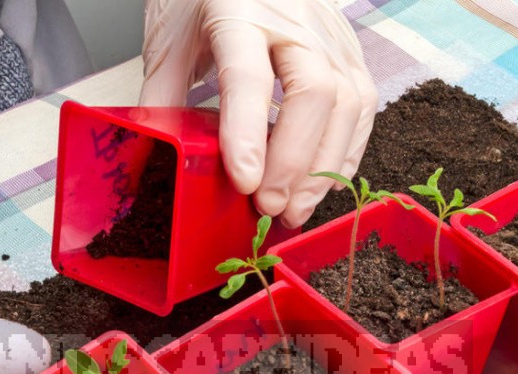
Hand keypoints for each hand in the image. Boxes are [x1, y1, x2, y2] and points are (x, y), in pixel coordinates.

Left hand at [139, 0, 376, 227]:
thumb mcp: (170, 40)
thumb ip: (161, 96)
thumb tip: (156, 156)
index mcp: (239, 10)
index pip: (249, 77)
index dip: (247, 135)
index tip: (244, 183)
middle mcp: (294, 20)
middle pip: (314, 93)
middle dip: (293, 161)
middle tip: (269, 205)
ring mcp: (330, 34)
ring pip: (348, 103)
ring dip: (323, 167)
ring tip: (294, 209)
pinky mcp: (349, 51)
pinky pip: (362, 106)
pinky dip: (345, 152)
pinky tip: (321, 183)